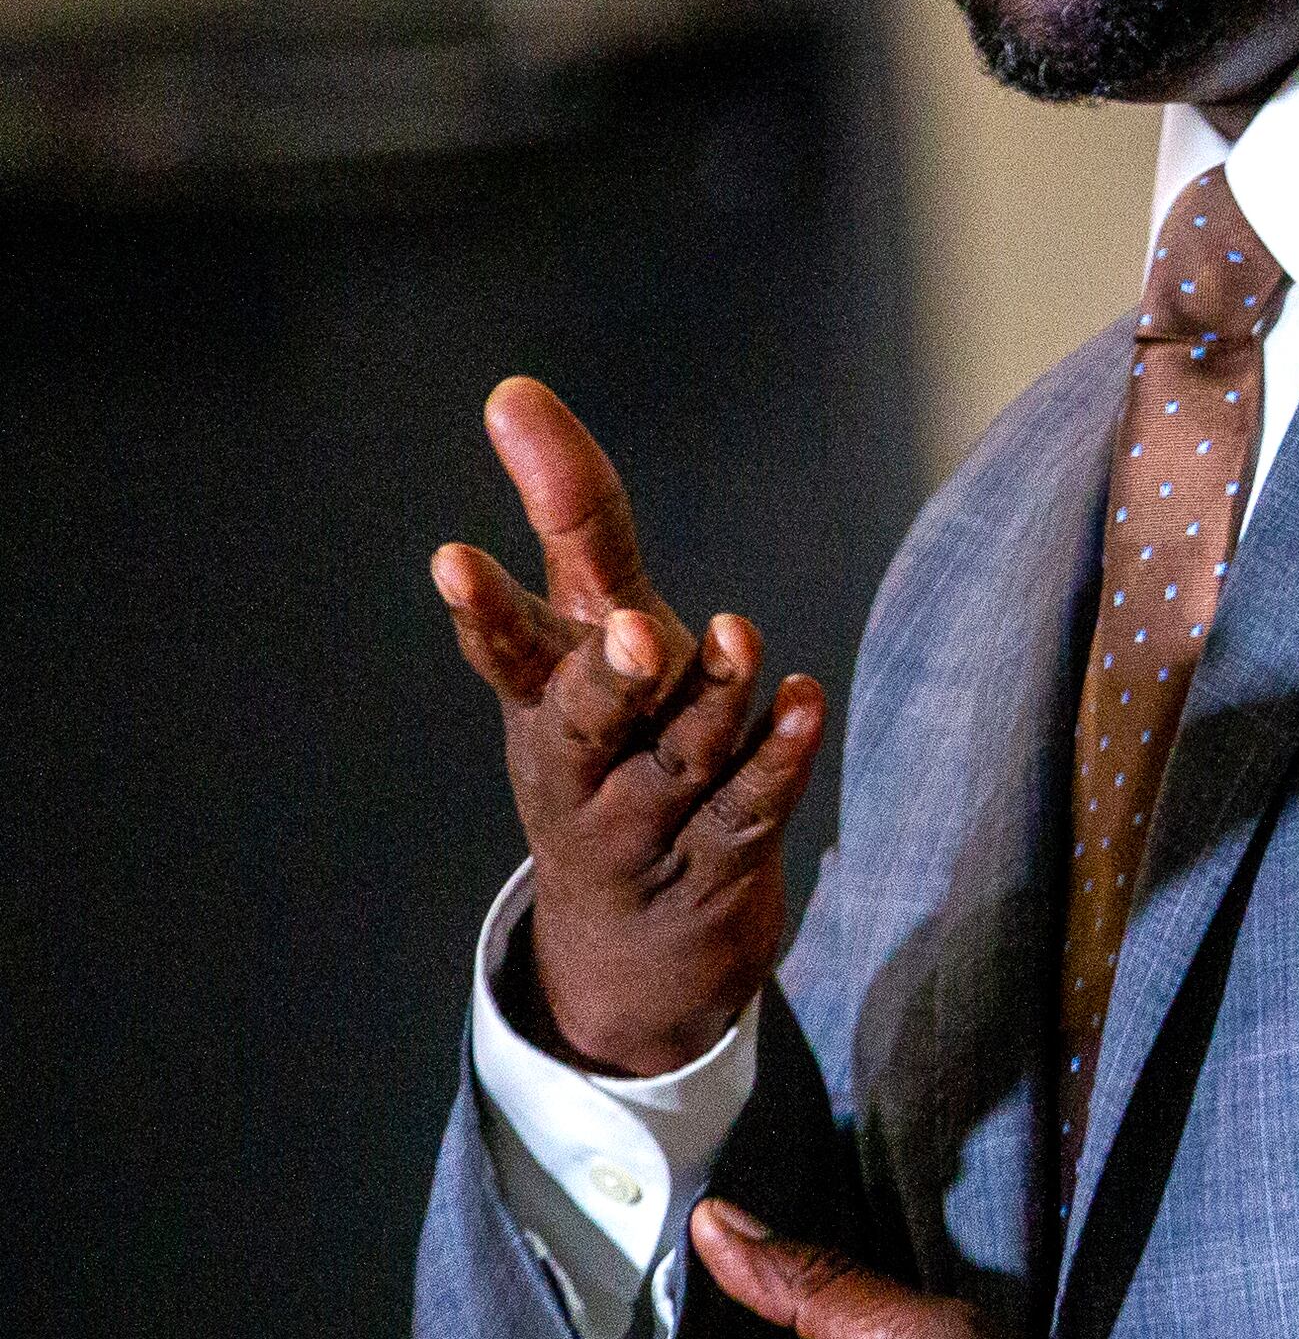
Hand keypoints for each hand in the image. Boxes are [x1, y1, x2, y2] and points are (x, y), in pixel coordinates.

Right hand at [432, 377, 827, 1076]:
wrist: (635, 947)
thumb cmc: (612, 747)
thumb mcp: (587, 633)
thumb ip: (571, 515)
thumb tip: (514, 392)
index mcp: (544, 700)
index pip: (508, 648)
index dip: (481, 608)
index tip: (452, 557)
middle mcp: (585, 763)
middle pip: (587, 718)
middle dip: (608, 675)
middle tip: (633, 632)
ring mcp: (649, 821)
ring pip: (679, 761)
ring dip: (712, 700)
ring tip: (737, 637)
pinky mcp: (719, 860)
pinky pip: (750, 809)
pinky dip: (779, 758)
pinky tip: (806, 704)